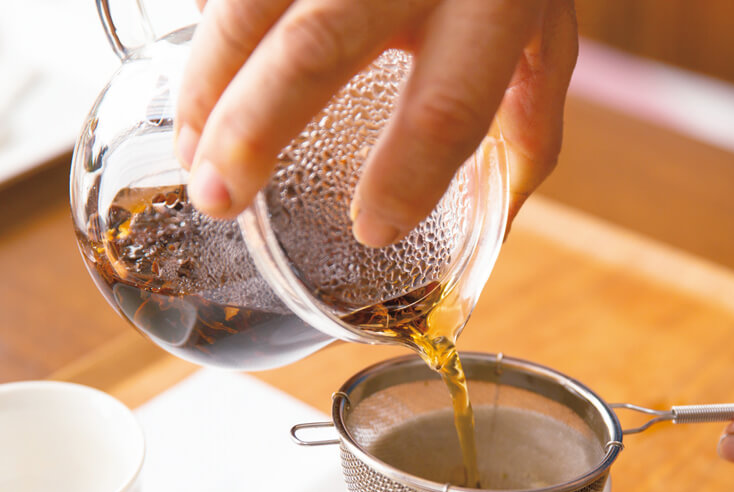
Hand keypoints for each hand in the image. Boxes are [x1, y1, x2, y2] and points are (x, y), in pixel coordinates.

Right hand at [174, 0, 577, 245]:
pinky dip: (208, 29)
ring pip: (250, 3)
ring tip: (191, 153)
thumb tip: (498, 226)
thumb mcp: (541, 32)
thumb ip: (529, 123)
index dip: (408, 172)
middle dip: (255, 128)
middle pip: (318, 45)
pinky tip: (201, 81)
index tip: (372, 227)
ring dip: (207, 82)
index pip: (448, 102)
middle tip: (219, 199)